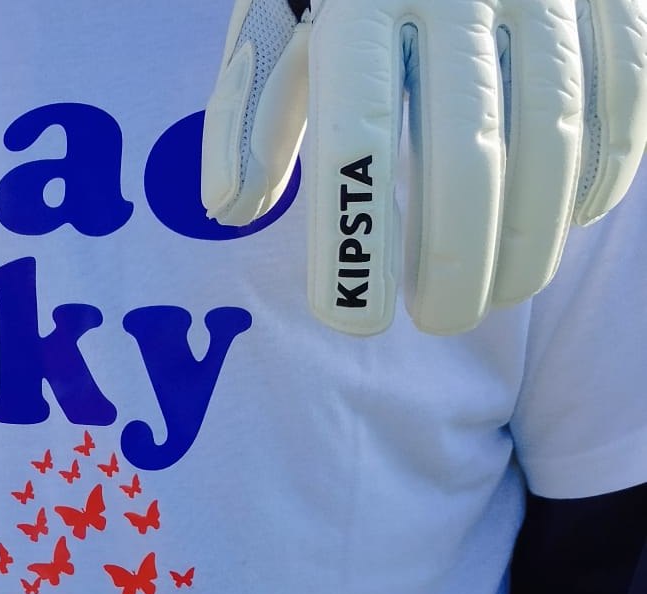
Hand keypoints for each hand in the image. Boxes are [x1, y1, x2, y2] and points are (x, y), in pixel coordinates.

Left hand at [201, 0, 646, 335]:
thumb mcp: (281, 20)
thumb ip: (254, 110)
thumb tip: (229, 208)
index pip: (356, 140)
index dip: (356, 242)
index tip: (355, 320)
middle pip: (467, 157)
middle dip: (456, 265)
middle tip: (440, 321)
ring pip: (553, 138)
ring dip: (530, 241)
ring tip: (499, 296)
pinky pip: (622, 93)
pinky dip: (601, 172)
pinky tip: (566, 225)